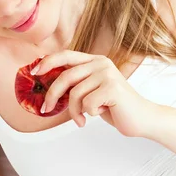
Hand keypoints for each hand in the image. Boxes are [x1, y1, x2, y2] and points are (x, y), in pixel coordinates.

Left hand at [32, 51, 153, 136]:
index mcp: (95, 61)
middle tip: (46, 109)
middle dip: (53, 96)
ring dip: (75, 112)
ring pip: (75, 94)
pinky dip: (90, 114)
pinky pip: (87, 104)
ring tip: (83, 119)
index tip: (34, 72)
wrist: (142, 119)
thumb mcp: (92, 91)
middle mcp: (101, 63)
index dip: (48, 62)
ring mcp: (108, 74)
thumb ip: (76, 84)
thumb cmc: (114, 107)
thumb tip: (48, 86)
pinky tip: (101, 114)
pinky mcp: (112, 88)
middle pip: (66, 77)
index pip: (66, 56)